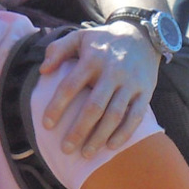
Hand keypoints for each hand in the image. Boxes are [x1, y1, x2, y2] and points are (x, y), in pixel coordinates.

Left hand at [38, 22, 158, 156]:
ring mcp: (131, 83)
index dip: (57, 107)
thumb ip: (57, 50)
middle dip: (79, 130)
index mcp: (92, 59)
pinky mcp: (146, 91)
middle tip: (66, 149)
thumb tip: (42, 71)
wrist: (143, 34)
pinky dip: (125, 132)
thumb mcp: (78, 37)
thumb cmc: (103, 40)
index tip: (47, 125)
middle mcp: (112, 72)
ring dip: (100, 136)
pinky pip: (136, 115)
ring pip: (115, 114)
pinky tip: (111, 146)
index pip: (70, 86)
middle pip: (94, 106)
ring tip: (86, 153)